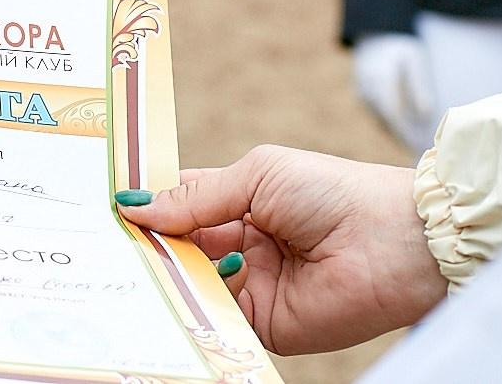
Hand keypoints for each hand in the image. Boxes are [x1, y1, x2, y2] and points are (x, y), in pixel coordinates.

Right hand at [117, 146, 447, 354]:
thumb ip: (197, 197)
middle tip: (103, 236)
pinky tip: (175, 286)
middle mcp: (238, 246)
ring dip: (163, 272)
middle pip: (175, 247)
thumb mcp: (257, 177)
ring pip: (189, 282)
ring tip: (131, 258)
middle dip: (144, 241)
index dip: (144, 204)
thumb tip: (135, 206)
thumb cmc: (333, 192)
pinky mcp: (264, 324)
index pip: (177, 205)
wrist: (398, 242)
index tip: (102, 202)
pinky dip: (194, 303)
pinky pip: (217, 317)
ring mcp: (249, 287)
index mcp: (237, 203)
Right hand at [351, 32, 437, 150]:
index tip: (419, 145)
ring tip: (416, 146)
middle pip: (386, 119)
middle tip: (420, 153)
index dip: (405, 131)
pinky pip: (377, 114)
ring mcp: (362, 91)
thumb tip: (424, 115)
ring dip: (397, 132)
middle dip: (403, 136)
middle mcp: (368, 87)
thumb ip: (419, 85)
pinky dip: (390, 124)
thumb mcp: (415, 59)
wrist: (375, 35)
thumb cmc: (400, 47)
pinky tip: (404, 132)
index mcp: (381, 77)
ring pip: (381, 119)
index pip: (392, 111)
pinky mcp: (362, 95)